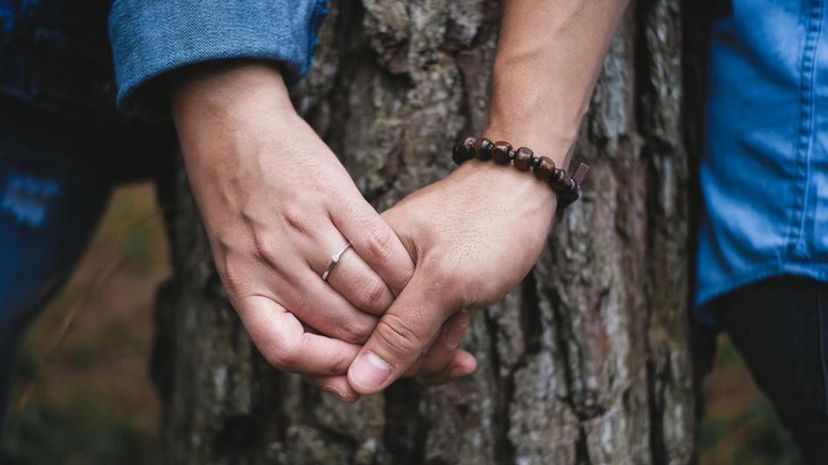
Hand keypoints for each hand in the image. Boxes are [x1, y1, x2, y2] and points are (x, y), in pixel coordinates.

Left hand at [172, 62, 416, 377]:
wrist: (233, 126)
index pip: (284, 348)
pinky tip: (413, 275)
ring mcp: (303, 227)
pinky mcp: (333, 196)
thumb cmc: (237, 202)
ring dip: (397, 310)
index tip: (353, 372)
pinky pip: (380, 248)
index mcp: (243, 282)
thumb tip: (325, 366)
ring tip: (410, 311)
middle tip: (401, 343)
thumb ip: (273, 306)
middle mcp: (271, 259)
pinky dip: (403, 270)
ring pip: (367, 292)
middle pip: (339, 325)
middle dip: (376, 343)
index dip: (325, 368)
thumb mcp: (236, 259)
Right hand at [347, 158, 557, 393]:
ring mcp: (397, 285)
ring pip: (397, 346)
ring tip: (462, 323)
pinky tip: (462, 351)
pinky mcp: (421, 292)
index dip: (383, 359)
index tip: (426, 351)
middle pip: (371, 345)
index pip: (347, 334)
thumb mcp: (446, 280)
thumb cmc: (488, 222)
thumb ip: (401, 330)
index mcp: (364, 261)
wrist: (525, 187)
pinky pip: (416, 336)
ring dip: (433, 352)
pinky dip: (439, 347)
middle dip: (416, 356)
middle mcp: (373, 275)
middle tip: (454, 328)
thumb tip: (358, 383)